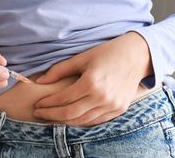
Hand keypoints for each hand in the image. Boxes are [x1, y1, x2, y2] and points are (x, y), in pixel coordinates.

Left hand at [32, 32, 152, 125]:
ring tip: (52, 117)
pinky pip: (96, 121)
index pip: (63, 99)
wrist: (137, 55)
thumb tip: (40, 81)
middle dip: (51, 115)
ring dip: (65, 121)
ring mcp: (112, 105)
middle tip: (39, 113)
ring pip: (82, 120)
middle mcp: (102, 96)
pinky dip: (82, 121)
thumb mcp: (82, 57)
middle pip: (70, 114)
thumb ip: (60, 70)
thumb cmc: (108, 53)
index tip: (38, 104)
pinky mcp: (119, 109)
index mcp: (91, 82)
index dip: (48, 104)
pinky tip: (72, 117)